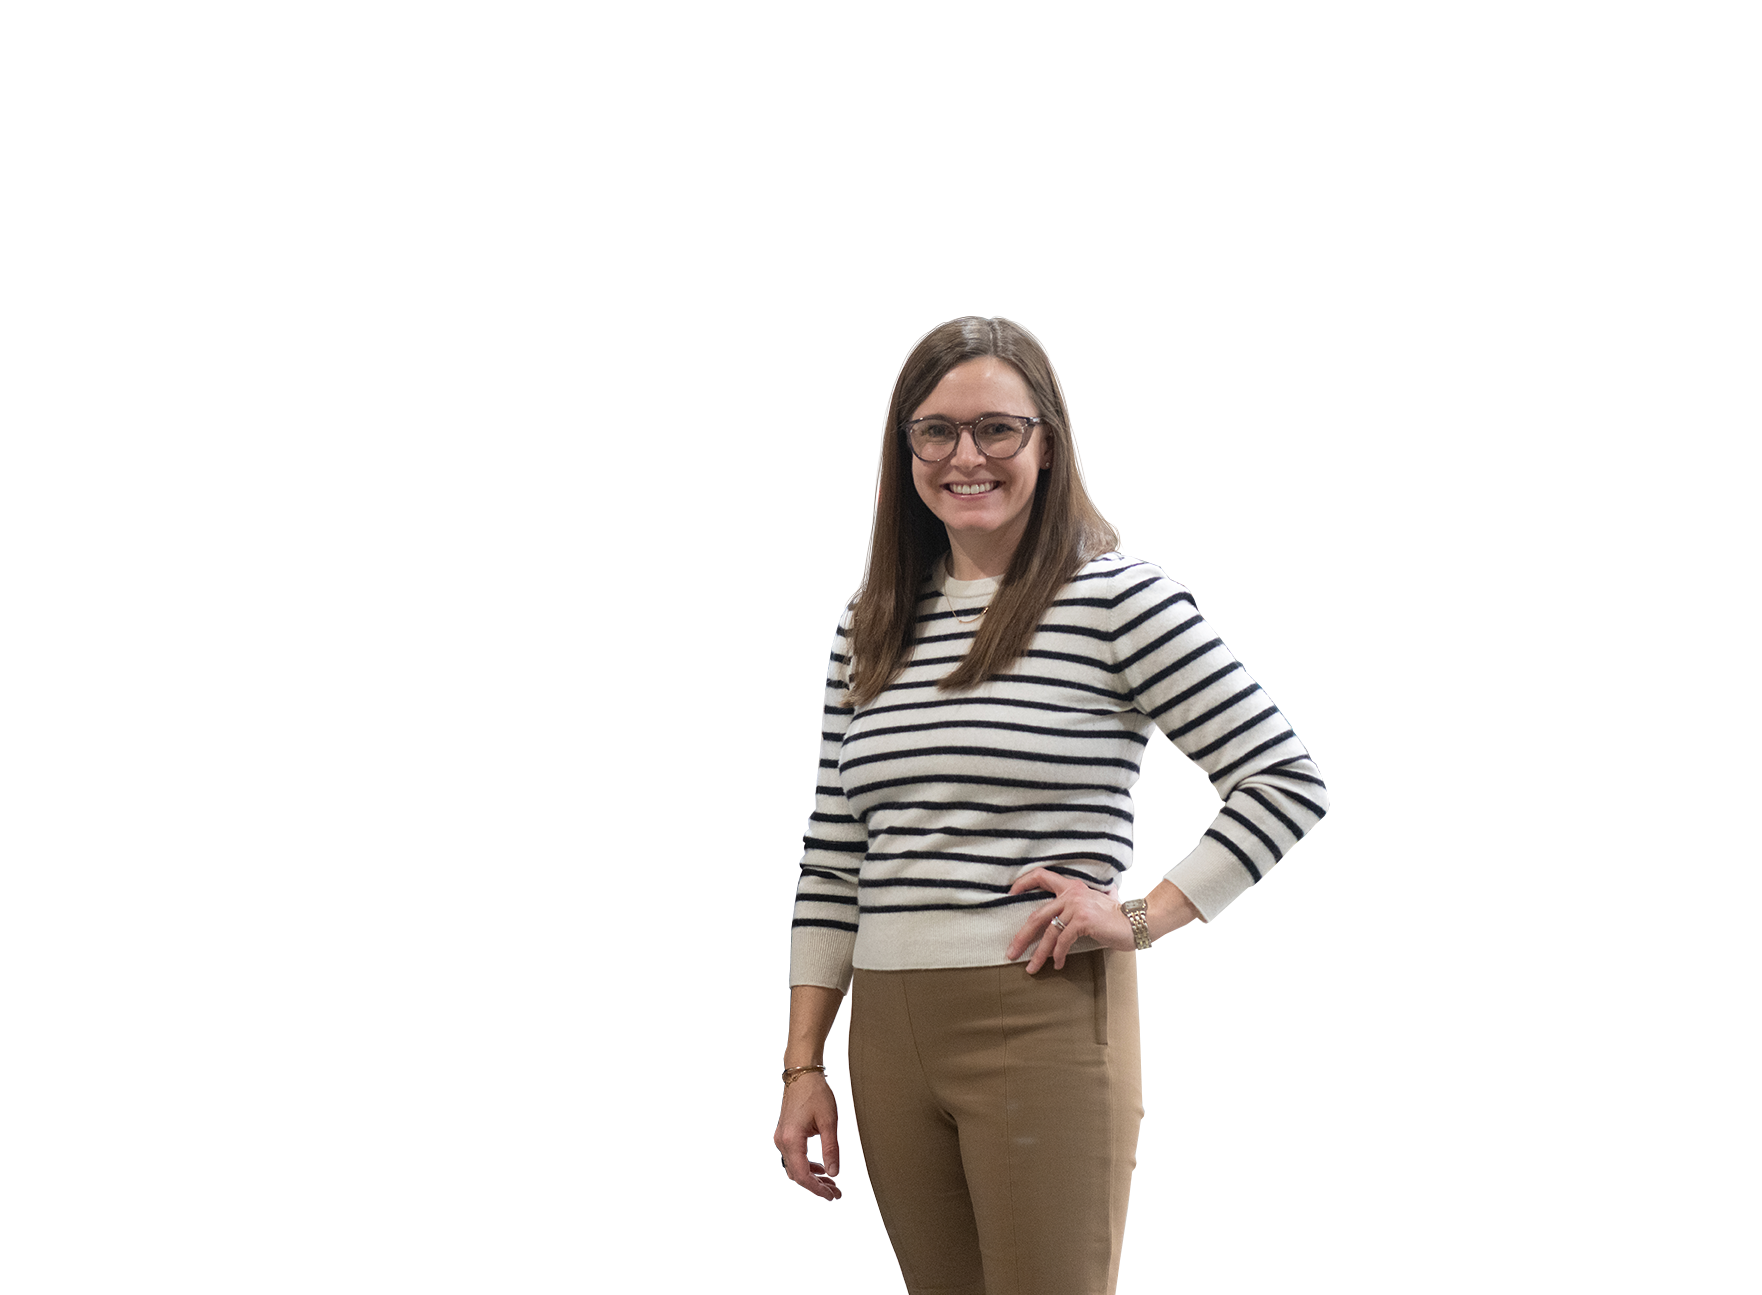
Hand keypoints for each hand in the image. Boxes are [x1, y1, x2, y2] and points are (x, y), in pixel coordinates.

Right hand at [772, 1071, 841, 1200]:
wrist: (802, 1075)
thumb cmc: (814, 1092)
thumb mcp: (828, 1122)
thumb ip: (831, 1149)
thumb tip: (833, 1170)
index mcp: (792, 1139)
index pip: (802, 1174)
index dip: (816, 1188)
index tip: (830, 1194)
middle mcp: (782, 1140)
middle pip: (796, 1174)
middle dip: (815, 1186)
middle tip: (833, 1191)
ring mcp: (781, 1137)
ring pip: (793, 1167)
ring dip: (810, 1176)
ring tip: (828, 1182)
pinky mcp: (784, 1134)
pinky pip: (792, 1157)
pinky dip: (804, 1166)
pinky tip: (818, 1167)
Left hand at [1004, 867, 1136, 973]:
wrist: (1137, 922)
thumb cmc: (1114, 919)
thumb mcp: (1091, 906)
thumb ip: (1075, 907)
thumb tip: (1056, 922)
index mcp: (1071, 887)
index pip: (1041, 875)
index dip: (1023, 882)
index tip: (1009, 894)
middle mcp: (1072, 893)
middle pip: (1037, 915)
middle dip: (1022, 937)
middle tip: (1011, 952)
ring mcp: (1077, 906)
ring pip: (1049, 932)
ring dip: (1039, 954)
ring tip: (1032, 967)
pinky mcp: (1083, 920)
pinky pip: (1063, 940)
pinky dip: (1058, 955)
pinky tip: (1058, 964)